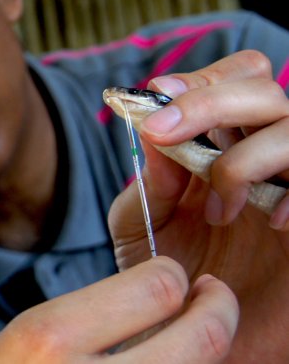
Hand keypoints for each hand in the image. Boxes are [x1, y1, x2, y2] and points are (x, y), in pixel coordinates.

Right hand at [0, 257, 236, 362]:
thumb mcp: (19, 343)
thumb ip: (83, 319)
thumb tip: (158, 296)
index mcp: (49, 340)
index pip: (155, 289)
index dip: (173, 277)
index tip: (176, 277)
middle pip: (202, 338)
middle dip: (217, 311)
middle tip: (214, 300)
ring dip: (198, 355)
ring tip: (183, 342)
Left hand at [108, 50, 288, 360]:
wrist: (201, 342)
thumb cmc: (172, 283)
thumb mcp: (143, 231)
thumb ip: (149, 184)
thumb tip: (154, 133)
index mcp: (220, 145)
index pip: (229, 80)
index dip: (196, 80)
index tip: (152, 97)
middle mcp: (264, 156)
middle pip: (263, 86)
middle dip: (210, 97)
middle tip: (163, 128)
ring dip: (247, 155)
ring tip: (218, 208)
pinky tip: (273, 221)